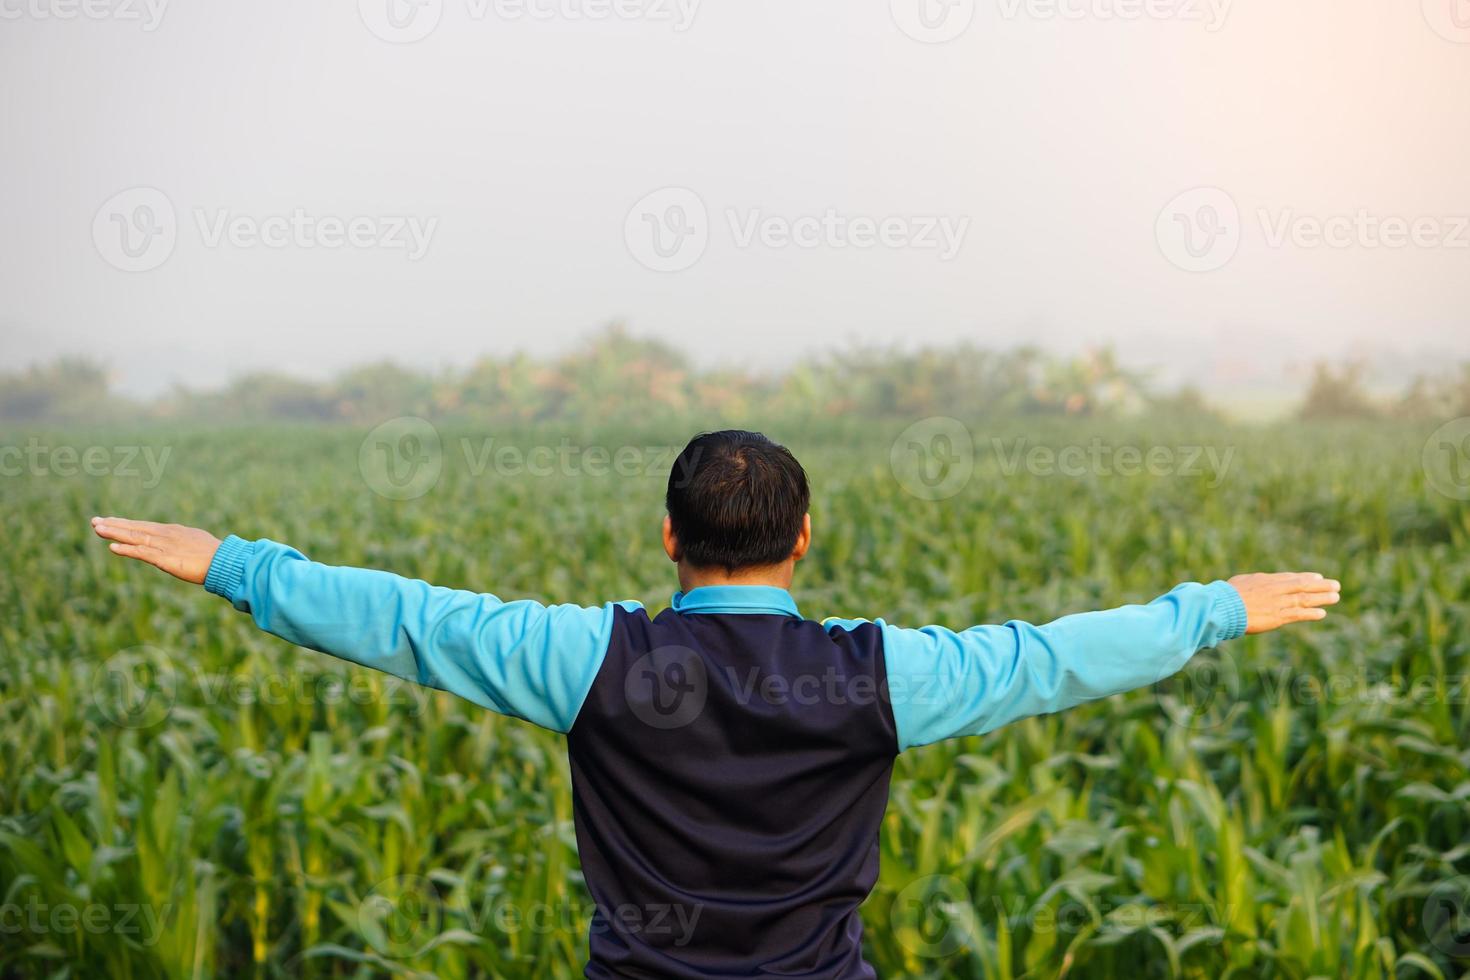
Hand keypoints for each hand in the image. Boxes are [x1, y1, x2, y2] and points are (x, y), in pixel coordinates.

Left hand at [91, 517, 221, 584]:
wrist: (227, 562)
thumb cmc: (217, 556)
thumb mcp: (198, 546)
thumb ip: (185, 545)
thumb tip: (183, 548)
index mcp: (173, 532)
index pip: (144, 527)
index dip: (126, 524)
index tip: (110, 521)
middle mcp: (166, 535)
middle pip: (136, 528)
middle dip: (114, 524)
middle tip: (95, 521)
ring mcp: (165, 546)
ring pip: (135, 537)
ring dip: (115, 533)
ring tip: (97, 528)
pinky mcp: (166, 559)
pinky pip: (142, 553)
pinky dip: (127, 550)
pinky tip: (112, 547)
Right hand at [1227, 572, 1340, 633]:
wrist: (1223, 607)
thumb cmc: (1227, 595)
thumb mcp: (1242, 582)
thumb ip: (1255, 582)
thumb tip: (1258, 582)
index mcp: (1267, 580)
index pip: (1291, 578)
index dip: (1306, 577)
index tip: (1318, 577)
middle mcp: (1276, 590)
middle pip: (1303, 586)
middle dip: (1321, 585)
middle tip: (1336, 585)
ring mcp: (1278, 603)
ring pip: (1305, 599)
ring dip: (1322, 598)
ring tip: (1335, 597)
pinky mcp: (1277, 617)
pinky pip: (1298, 614)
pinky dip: (1311, 614)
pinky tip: (1322, 614)